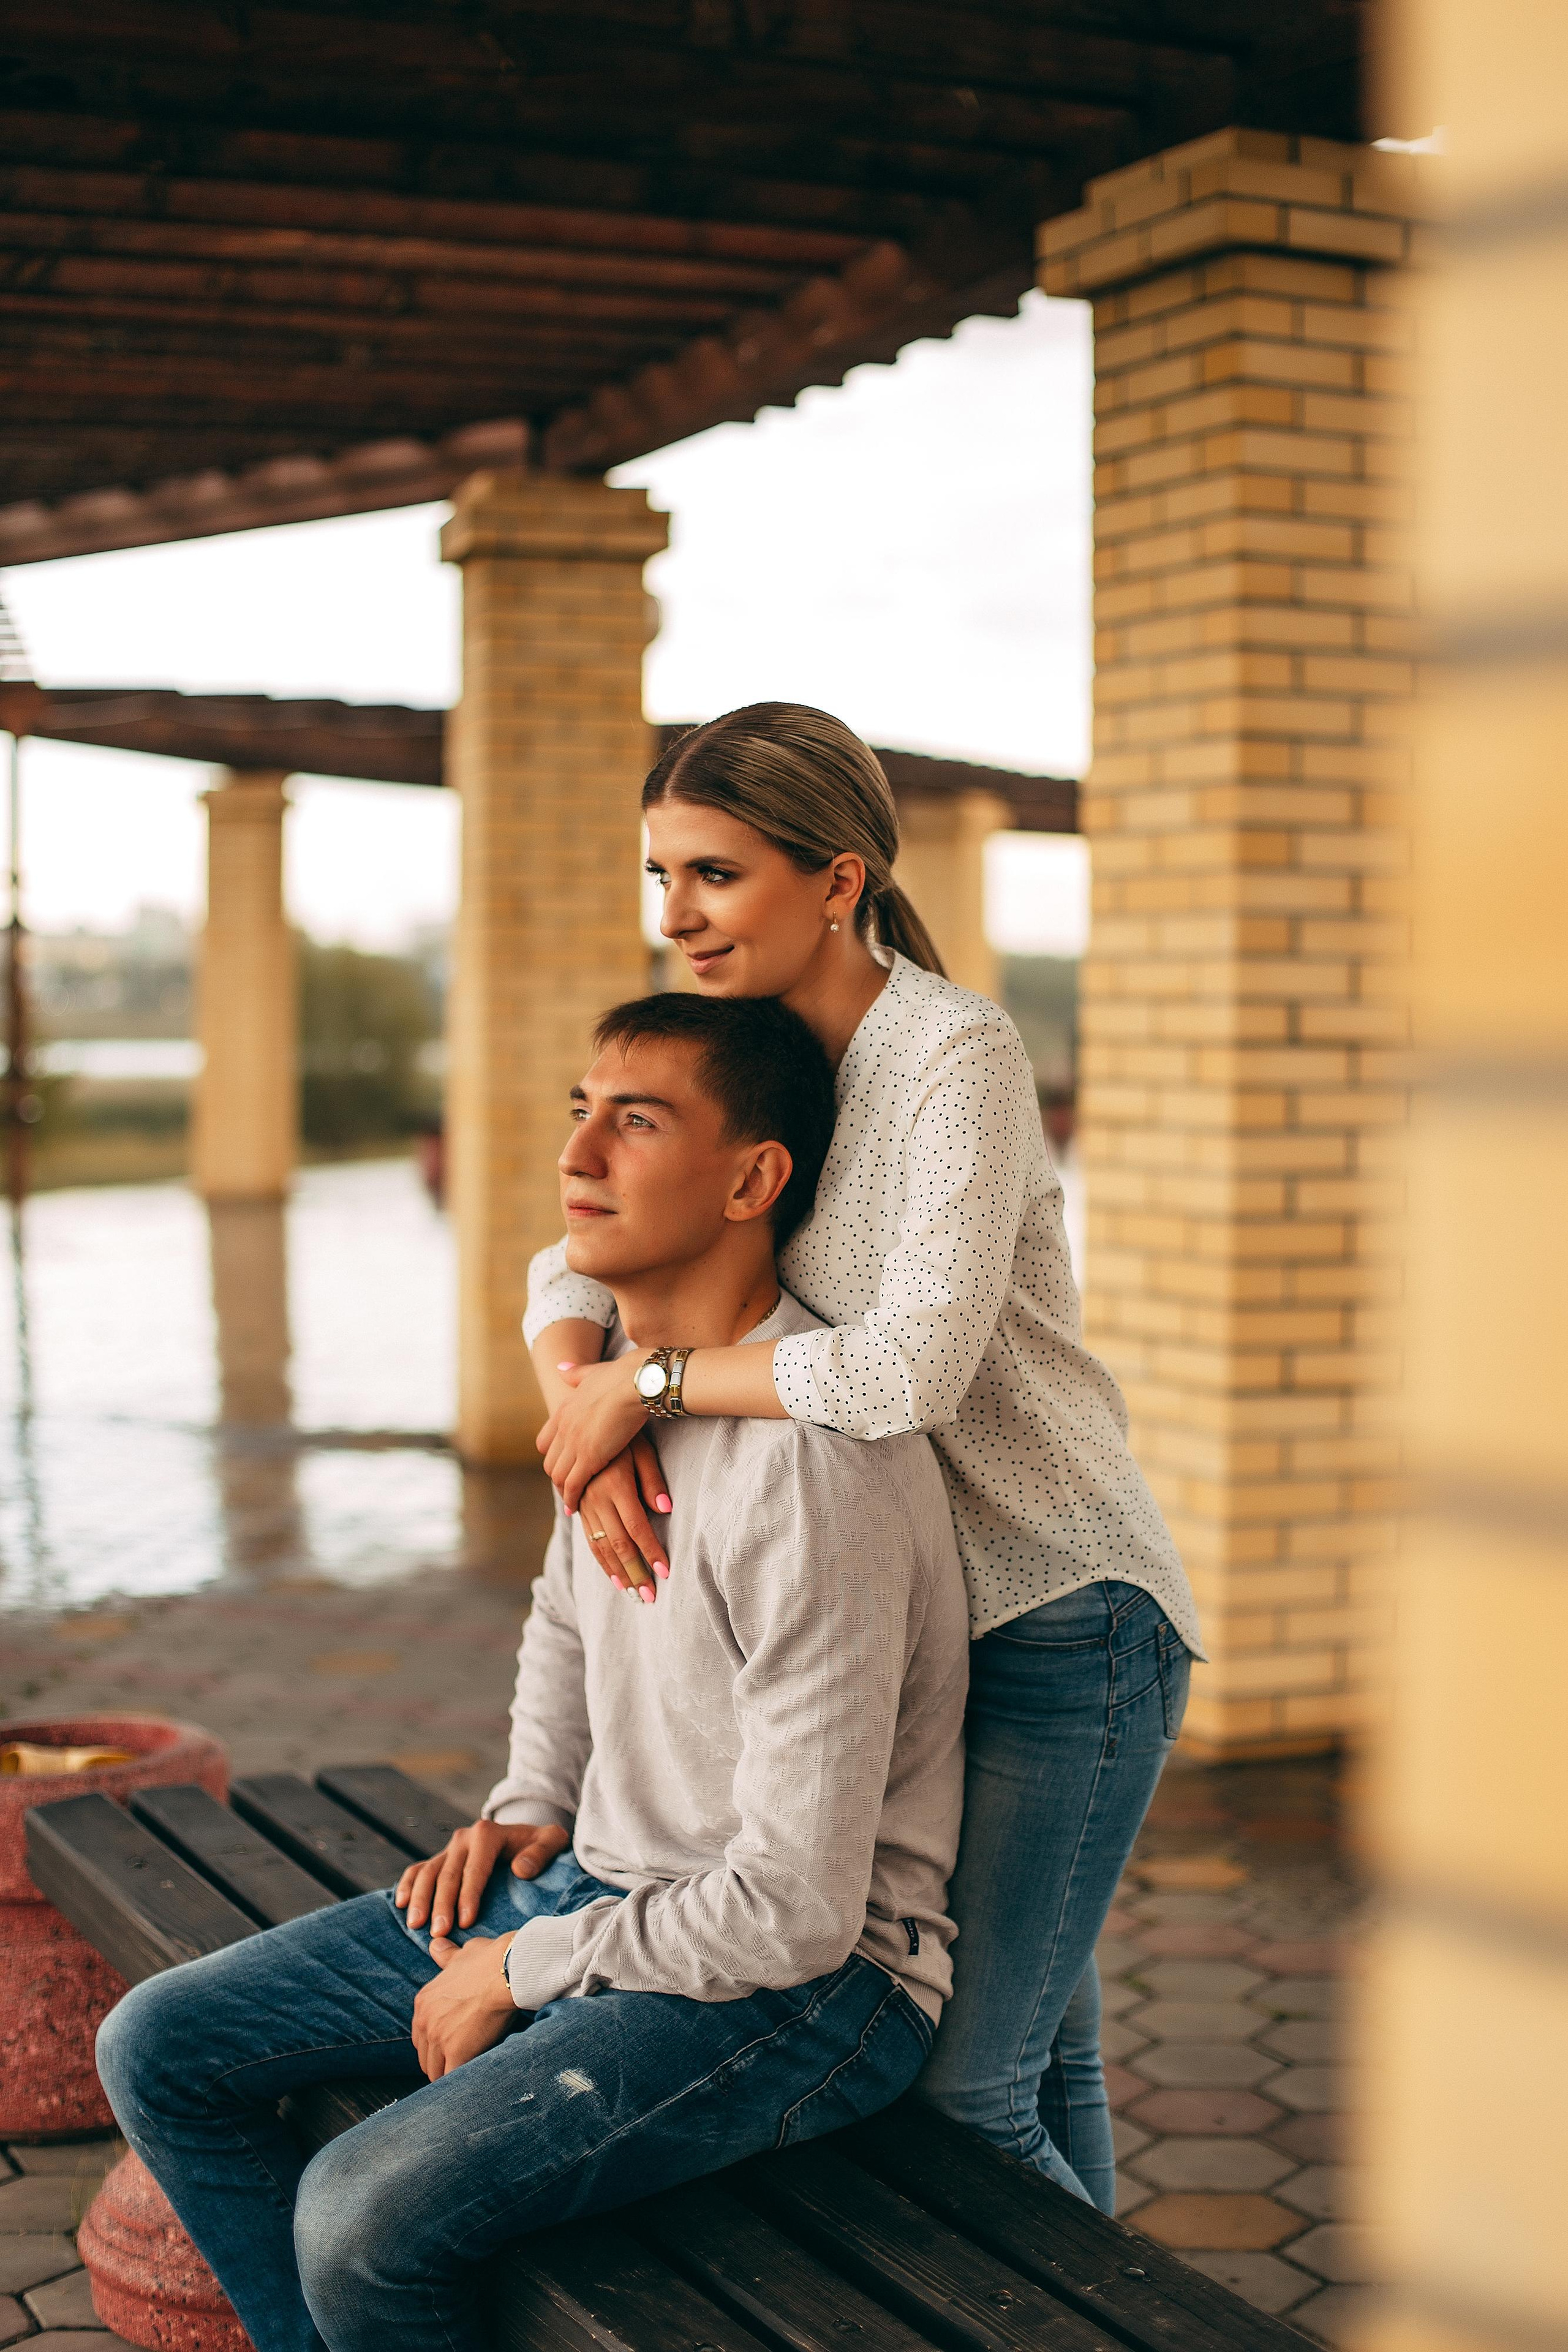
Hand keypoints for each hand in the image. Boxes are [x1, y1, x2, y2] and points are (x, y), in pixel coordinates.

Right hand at [395, 1818, 570, 1936]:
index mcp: (488, 1833)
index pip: (475, 1868)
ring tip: (416, 1925)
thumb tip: (520, 1869)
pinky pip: (418, 1869)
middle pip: (448, 1874)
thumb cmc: (539, 1845)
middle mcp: (464, 1838)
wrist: (525, 1834)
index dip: (469, 1895)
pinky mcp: (440, 1857)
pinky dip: (408, 1885)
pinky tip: (401, 1904)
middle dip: (441, 1905)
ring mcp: (449, 1848)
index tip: (466, 1922)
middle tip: (439, 1934)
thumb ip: (541, 1852)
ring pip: (428, 1872)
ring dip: (420, 1899)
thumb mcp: (551, 1841)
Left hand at [412, 1933, 517, 2077]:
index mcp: (424, 2001)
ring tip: (465, 2077)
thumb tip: (435, 1944)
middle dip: (440, 2061)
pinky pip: (451, 2078)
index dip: (435, 2043)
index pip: (420, 2035)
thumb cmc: (489, 1959)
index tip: (450, 2046)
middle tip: (459, 2063)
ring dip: (449, 2074)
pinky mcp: (456, 2052)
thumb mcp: (462, 1954)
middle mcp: (425, 2020)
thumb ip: (446, 1955)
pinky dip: (460, 2082)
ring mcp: (438, 2038)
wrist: (508, 1970)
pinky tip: (471, 2081)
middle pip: (425, 2056)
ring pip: (435, 2071)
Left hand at [538, 1354, 653, 1512]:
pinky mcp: (589, 1457)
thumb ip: (576, 1373)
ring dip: (563, 1490)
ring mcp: (574, 1442)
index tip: (563, 1465)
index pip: (546, 1441)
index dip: (554, 1455)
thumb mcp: (594, 1372)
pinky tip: (575, 1507)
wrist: (638, 1381)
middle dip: (558, 1477)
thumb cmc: (624, 1375)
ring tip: (572, 1502)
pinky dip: (572, 1498)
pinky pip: (573, 1484)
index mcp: (565, 1409)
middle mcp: (564, 1427)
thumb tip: (561, 1368)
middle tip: (568, 1489)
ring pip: (558, 1475)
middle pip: (550, 1461)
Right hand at [577, 1436, 671, 1598]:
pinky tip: (614, 1578)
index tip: (664, 1572)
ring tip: (633, 1594)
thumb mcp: (641, 1449)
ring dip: (618, 1573)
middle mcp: (596, 1498)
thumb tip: (666, 1510)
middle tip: (649, 1598)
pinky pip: (589, 1540)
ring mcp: (584, 1504)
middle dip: (635, 1573)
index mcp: (615, 1484)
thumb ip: (653, 1480)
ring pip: (600, 1546)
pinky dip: (601, 1561)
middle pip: (617, 1544)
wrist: (585, 1420)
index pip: (636, 1527)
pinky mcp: (579, 1507)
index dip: (650, 1551)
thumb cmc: (623, 1434)